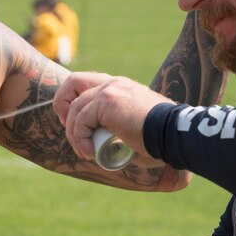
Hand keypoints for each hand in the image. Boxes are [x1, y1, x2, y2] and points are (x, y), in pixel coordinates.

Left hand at [54, 72, 172, 162]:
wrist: (173, 136)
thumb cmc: (159, 139)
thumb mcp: (133, 127)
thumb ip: (118, 127)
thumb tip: (103, 146)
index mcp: (120, 86)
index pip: (85, 84)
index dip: (73, 103)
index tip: (79, 128)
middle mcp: (113, 83)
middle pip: (72, 84)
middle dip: (62, 108)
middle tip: (73, 134)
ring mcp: (110, 89)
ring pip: (75, 108)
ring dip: (74, 134)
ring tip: (86, 153)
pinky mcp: (107, 101)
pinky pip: (80, 120)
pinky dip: (79, 138)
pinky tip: (89, 152)